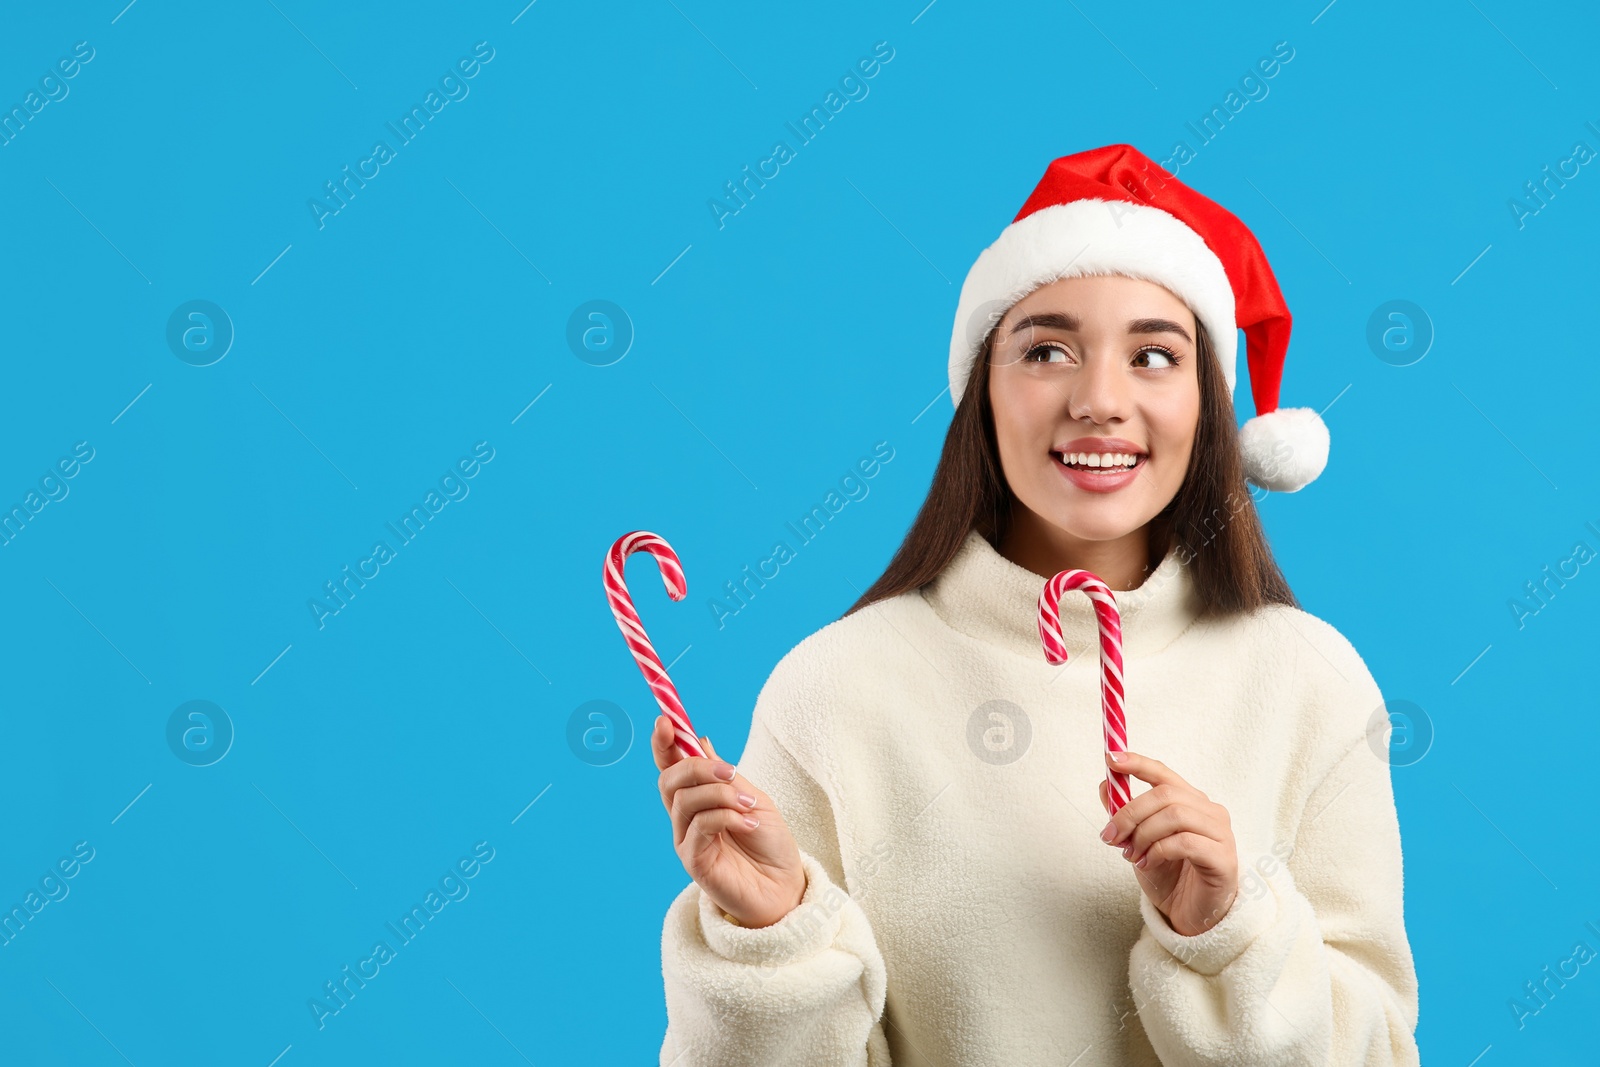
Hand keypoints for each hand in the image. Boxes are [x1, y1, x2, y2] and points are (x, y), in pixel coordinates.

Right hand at [652, 715, 806, 928]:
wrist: (786, 887)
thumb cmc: (771, 844)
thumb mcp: (753, 798)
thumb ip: (725, 775)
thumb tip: (700, 740)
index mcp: (699, 799)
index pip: (670, 767)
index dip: (663, 744)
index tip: (665, 720)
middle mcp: (686, 818)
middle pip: (669, 780)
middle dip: (696, 766)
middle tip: (730, 771)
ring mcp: (687, 840)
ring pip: (685, 800)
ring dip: (720, 794)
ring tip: (748, 805)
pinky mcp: (694, 861)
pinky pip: (700, 826)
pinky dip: (726, 816)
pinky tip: (748, 824)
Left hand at [1097, 749, 1238, 937]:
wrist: (1191, 917)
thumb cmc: (1170, 877)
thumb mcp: (1139, 843)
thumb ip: (1126, 815)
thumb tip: (1105, 785)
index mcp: (1190, 802)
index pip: (1164, 773)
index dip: (1137, 763)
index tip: (1110, 758)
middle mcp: (1209, 812)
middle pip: (1165, 794)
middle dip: (1130, 813)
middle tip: (1111, 835)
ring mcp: (1220, 834)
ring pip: (1175, 815)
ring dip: (1143, 835)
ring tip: (1132, 855)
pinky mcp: (1224, 859)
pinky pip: (1185, 842)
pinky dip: (1158, 851)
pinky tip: (1148, 863)